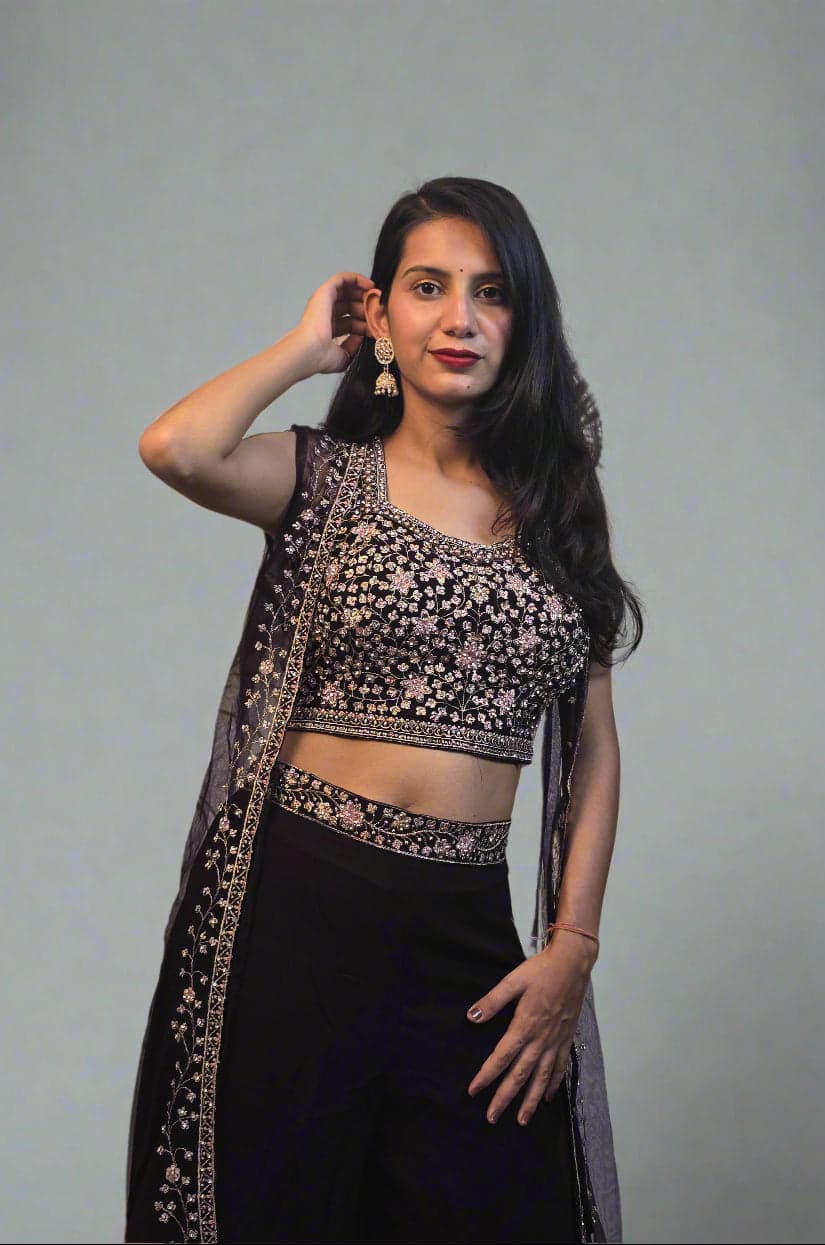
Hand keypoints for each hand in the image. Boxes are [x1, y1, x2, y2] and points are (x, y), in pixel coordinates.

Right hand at [292, 271, 376, 376]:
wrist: (311, 350)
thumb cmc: (323, 357)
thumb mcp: (343, 356)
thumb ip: (352, 346)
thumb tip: (360, 336)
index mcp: (329, 330)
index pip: (351, 322)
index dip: (366, 323)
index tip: (379, 326)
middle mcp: (326, 314)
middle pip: (351, 306)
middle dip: (367, 308)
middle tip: (381, 310)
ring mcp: (325, 302)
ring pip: (347, 291)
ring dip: (364, 292)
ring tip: (378, 297)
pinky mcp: (325, 291)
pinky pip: (342, 279)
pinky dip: (357, 279)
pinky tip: (371, 285)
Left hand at [465, 933, 595, 1125]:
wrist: (573, 965)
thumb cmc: (541, 971)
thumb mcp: (513, 981)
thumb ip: (493, 1001)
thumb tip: (472, 1017)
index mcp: (524, 1026)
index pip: (502, 1057)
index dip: (487, 1075)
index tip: (473, 1091)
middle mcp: (540, 1039)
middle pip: (520, 1075)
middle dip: (505, 1098)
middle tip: (492, 1118)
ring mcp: (555, 1041)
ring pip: (541, 1078)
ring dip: (530, 1100)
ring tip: (522, 1120)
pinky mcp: (566, 1039)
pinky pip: (559, 1068)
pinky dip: (553, 1085)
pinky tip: (547, 1097)